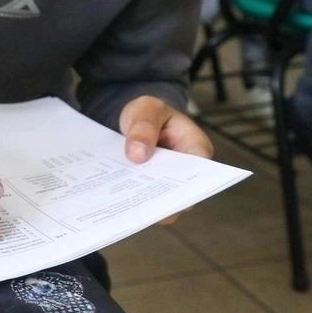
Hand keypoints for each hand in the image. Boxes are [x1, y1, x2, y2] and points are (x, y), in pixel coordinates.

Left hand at [119, 96, 213, 223]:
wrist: (136, 121)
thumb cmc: (149, 113)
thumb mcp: (146, 109)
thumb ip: (144, 126)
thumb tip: (138, 154)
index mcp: (196, 148)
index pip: (199, 173)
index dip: (185, 187)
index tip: (163, 194)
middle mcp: (187, 172)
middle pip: (178, 194)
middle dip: (157, 199)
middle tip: (134, 200)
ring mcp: (169, 185)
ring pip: (159, 203)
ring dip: (140, 203)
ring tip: (118, 203)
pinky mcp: (151, 192)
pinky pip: (143, 201)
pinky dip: (129, 200)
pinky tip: (112, 199)